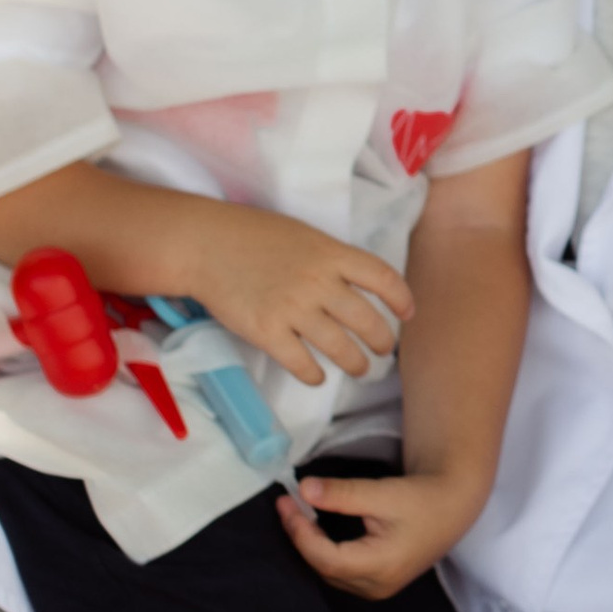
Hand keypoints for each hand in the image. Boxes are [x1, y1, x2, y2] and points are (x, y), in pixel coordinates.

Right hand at [176, 208, 412, 386]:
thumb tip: (359, 285)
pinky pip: (302, 363)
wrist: (205, 243)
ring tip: (360, 369)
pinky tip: (317, 376)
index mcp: (331, 253)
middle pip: (367, 320)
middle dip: (382, 341)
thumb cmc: (253, 235)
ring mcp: (293, 308)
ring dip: (356, 364)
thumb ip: (332, 259)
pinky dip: (314, 375)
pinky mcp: (266, 331)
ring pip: (340, 347)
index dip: (402, 299)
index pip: (383, 279)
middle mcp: (319, 282)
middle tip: (383, 351)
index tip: (407, 314)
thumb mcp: (304, 236)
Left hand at [280, 469, 475, 599]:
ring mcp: (378, 588)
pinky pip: (341, 573)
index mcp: (380, 566)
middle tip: (287, 505)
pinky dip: (324, 552)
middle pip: (325, 568)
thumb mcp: (382, 493)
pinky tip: (316, 531)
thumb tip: (304, 489)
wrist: (454, 506)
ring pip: (331, 573)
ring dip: (310, 546)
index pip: (326, 557)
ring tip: (296, 516)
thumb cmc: (422, 499)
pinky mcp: (379, 582)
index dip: (300, 532)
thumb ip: (342, 494)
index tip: (286, 502)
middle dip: (301, 538)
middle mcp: (377, 585)